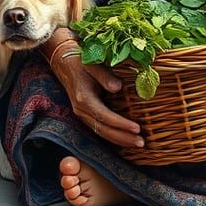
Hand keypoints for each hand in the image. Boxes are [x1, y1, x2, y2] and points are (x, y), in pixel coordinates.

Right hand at [44, 28, 143, 147]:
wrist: (64, 62)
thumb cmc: (81, 61)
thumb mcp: (92, 65)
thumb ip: (105, 76)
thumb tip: (118, 87)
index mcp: (84, 99)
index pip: (105, 117)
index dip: (121, 124)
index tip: (137, 128)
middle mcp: (81, 110)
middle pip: (104, 130)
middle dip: (123, 138)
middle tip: (142, 143)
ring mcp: (82, 114)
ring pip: (101, 132)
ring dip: (120, 140)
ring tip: (138, 144)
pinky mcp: (85, 114)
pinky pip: (100, 129)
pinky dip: (113, 136)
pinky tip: (126, 139)